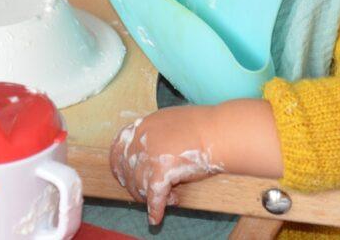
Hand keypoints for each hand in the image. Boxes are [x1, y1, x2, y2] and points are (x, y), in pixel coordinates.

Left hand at [108, 106, 223, 224]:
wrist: (220, 132)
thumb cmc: (205, 126)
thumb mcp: (172, 121)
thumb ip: (157, 134)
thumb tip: (152, 152)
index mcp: (144, 125)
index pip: (119, 148)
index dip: (119, 166)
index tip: (122, 177)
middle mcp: (143, 139)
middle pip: (128, 170)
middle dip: (135, 186)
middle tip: (148, 195)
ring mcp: (151, 155)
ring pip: (140, 185)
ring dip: (151, 198)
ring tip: (171, 199)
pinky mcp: (162, 171)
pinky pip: (155, 196)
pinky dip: (156, 209)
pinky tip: (156, 219)